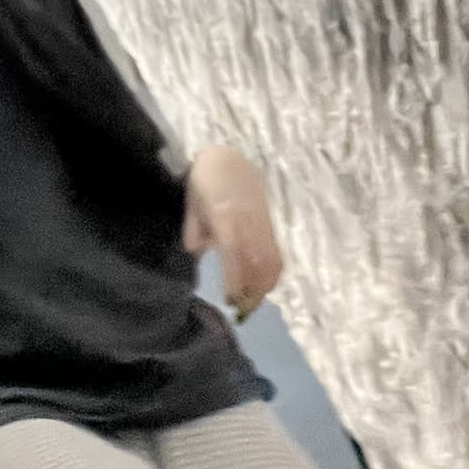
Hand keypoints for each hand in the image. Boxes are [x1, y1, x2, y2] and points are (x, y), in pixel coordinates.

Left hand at [183, 145, 283, 319]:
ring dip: (264, 286)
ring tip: (253, 303)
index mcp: (226, 218)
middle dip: (252, 292)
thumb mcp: (192, 206)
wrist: (227, 156)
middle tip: (241, 311)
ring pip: (271, 262)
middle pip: (258, 264)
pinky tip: (264, 285)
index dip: (234, 281)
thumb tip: (198, 255)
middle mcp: (248, 223)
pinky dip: (272, 273)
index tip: (229, 301)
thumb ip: (195, 233)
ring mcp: (262, 224)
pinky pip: (275, 254)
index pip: (234, 256)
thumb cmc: (204, 181)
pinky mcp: (269, 224)